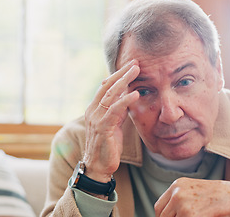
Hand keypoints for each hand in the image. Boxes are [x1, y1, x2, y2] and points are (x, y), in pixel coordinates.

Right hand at [82, 60, 139, 183]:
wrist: (98, 167)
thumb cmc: (108, 146)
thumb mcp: (114, 123)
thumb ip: (119, 110)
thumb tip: (128, 97)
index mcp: (95, 108)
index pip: (106, 86)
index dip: (118, 74)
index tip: (131, 65)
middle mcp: (93, 111)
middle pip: (107, 86)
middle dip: (122, 73)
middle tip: (135, 62)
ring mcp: (96, 119)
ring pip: (110, 95)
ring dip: (124, 81)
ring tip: (136, 71)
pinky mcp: (102, 128)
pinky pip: (114, 111)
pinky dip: (125, 101)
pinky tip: (135, 94)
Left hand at [155, 178, 229, 216]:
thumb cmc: (218, 197)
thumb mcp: (194, 192)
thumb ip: (179, 200)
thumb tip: (164, 214)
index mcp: (177, 185)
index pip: (159, 208)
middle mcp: (177, 192)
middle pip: (163, 216)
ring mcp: (182, 204)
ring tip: (198, 215)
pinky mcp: (190, 215)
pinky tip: (203, 216)